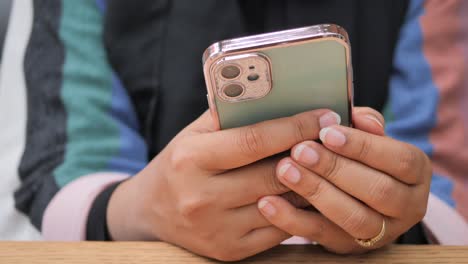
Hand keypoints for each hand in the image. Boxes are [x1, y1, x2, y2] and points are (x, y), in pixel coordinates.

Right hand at [106, 109, 339, 260]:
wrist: (152, 211)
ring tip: (326, 164)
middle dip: (310, 154)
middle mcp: (202, 197)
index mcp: (192, 159)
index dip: (295, 127)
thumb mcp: (195, 133)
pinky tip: (307, 193)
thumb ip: (231, 116)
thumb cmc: (180, 163)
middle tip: (333, 138)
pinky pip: (279, 229)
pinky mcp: (230, 250)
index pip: (254, 140)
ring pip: (282, 205)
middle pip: (274, 174)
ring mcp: (217, 228)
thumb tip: (280, 97)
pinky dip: (298, 210)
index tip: (324, 115)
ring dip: (309, 183)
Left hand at [258, 108, 431, 253]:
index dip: (363, 146)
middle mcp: (408, 206)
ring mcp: (381, 232)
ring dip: (316, 192)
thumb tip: (357, 116)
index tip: (326, 132)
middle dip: (335, 169)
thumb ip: (364, 125)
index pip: (399, 160)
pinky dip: (292, 220)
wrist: (357, 196)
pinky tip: (268, 203)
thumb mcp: (367, 138)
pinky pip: (321, 236)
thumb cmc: (360, 157)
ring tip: (285, 171)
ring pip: (354, 218)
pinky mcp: (349, 247)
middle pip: (377, 190)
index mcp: (416, 173)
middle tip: (300, 150)